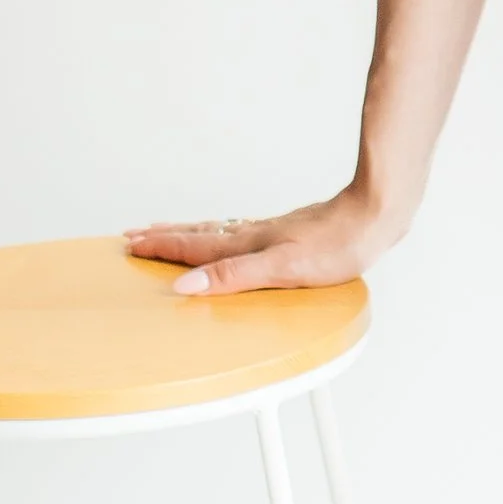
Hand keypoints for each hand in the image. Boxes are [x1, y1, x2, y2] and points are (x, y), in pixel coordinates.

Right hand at [122, 183, 401, 297]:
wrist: (373, 216)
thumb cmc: (336, 246)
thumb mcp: (282, 269)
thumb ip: (233, 276)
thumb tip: (185, 286)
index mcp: (247, 244)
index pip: (193, 247)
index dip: (161, 247)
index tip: (130, 245)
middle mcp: (253, 235)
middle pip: (198, 235)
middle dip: (164, 237)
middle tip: (132, 235)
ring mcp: (269, 233)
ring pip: (216, 231)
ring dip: (186, 233)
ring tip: (164, 230)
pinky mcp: (286, 235)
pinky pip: (236, 233)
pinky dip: (216, 234)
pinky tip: (226, 237)